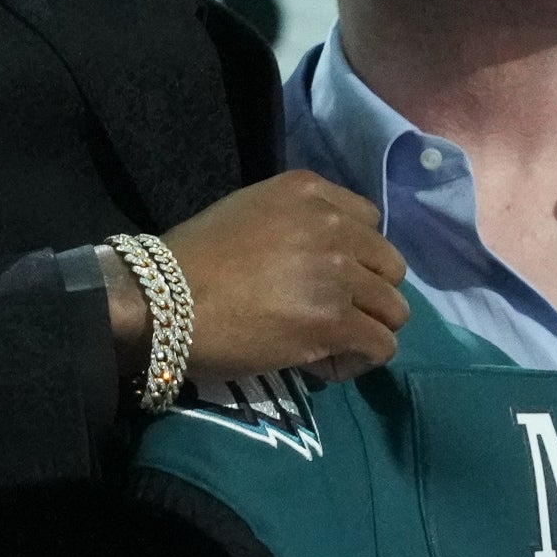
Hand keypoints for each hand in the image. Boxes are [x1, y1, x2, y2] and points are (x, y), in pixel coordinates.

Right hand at [154, 171, 408, 383]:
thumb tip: (320, 267)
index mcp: (310, 190)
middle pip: (390, 268)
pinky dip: (358, 361)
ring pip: (394, 310)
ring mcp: (337, 273)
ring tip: (329, 346)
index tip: (326, 282)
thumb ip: (296, 226)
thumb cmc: (192, 261)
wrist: (162, 300)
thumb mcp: (250, 213)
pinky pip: (381, 346)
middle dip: (366, 296)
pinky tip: (324, 366)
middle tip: (330, 318)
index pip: (369, 224)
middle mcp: (333, 225)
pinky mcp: (334, 321)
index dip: (354, 259)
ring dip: (366, 330)